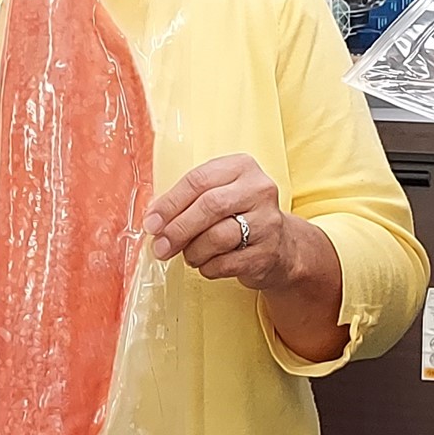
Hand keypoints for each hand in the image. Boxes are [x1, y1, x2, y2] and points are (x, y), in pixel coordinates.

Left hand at [147, 154, 317, 294]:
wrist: (283, 246)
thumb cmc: (240, 216)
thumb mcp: (219, 195)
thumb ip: (188, 200)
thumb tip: (153, 219)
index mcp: (241, 167)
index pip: (198, 180)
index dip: (169, 203)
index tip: (151, 222)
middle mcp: (259, 190)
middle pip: (209, 207)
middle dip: (178, 229)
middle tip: (160, 246)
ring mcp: (267, 222)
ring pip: (218, 237)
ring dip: (193, 251)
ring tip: (188, 255)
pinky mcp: (268, 253)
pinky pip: (226, 263)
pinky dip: (208, 267)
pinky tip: (207, 264)